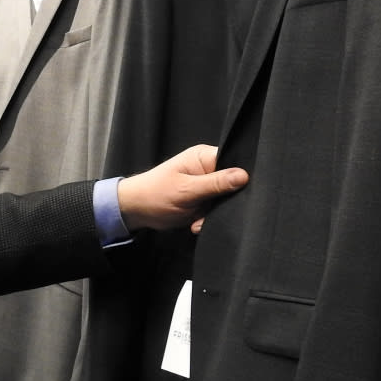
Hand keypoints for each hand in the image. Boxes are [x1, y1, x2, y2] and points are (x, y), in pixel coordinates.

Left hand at [116, 144, 247, 233]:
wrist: (136, 211)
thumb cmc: (155, 194)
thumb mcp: (187, 190)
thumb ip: (216, 184)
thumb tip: (243, 176)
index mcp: (204, 156)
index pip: (233, 160)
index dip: (240, 176)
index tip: (240, 192)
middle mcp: (207, 168)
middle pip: (232, 182)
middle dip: (226, 201)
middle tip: (212, 211)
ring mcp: (206, 185)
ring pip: (226, 200)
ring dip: (214, 214)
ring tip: (198, 220)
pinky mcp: (203, 200)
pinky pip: (215, 210)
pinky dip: (207, 219)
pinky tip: (195, 224)